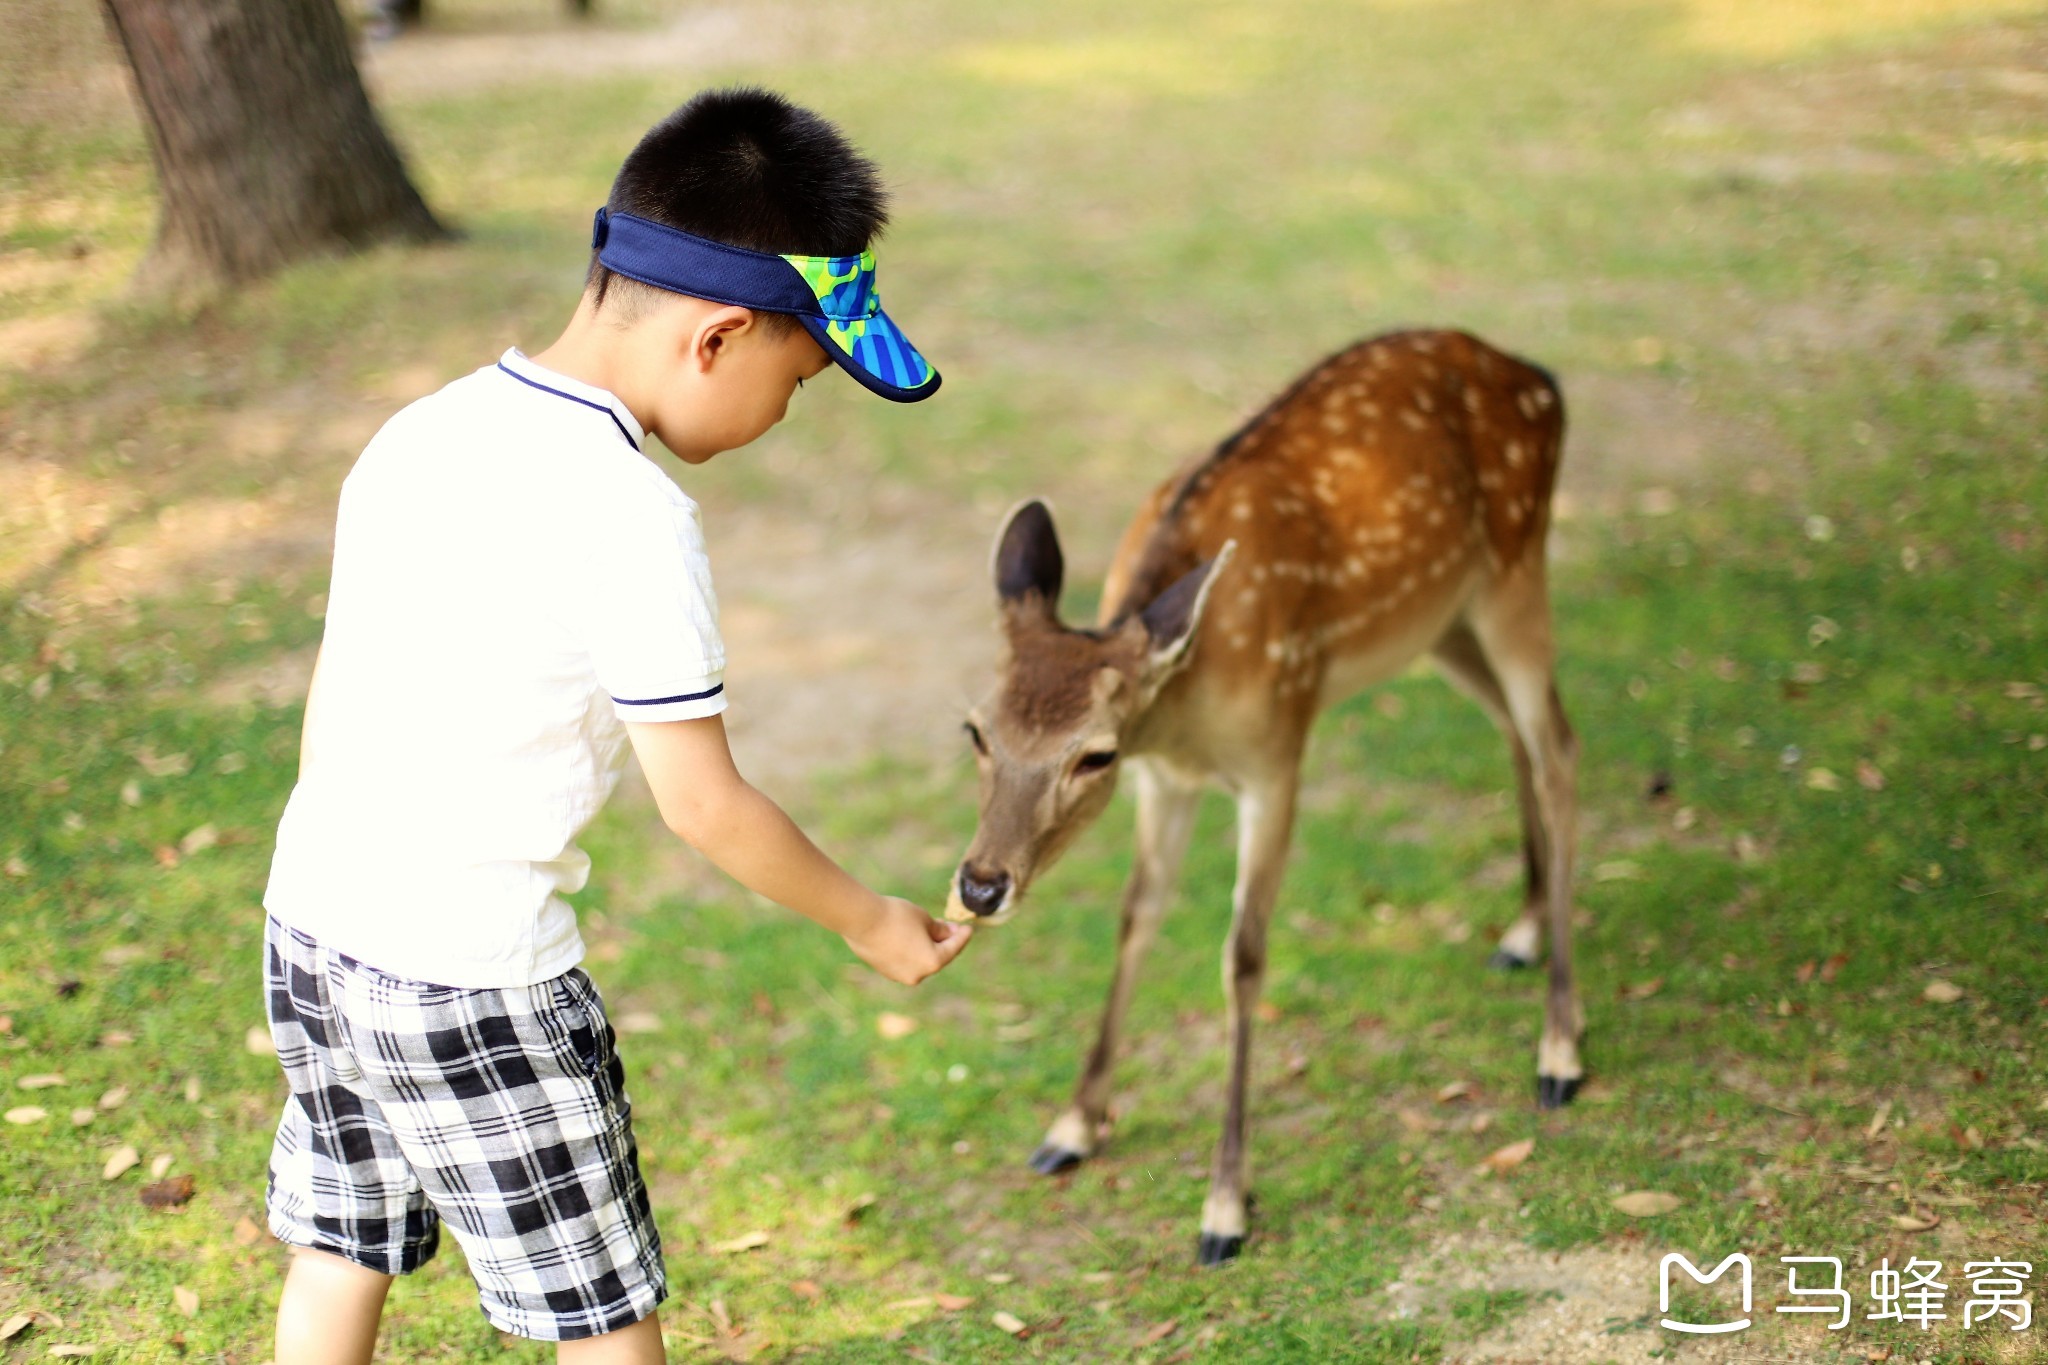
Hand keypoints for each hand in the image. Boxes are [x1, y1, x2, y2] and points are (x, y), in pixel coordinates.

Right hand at [844, 896, 973, 984]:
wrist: (861, 920)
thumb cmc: (896, 916)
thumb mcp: (923, 918)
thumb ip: (939, 929)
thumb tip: (948, 933)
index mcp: (932, 962)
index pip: (953, 948)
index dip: (962, 936)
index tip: (968, 929)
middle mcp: (917, 975)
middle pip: (938, 958)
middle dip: (945, 942)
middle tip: (950, 927)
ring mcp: (900, 976)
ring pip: (921, 961)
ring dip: (927, 947)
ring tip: (929, 930)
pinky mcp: (886, 971)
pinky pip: (906, 962)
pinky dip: (912, 951)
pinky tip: (911, 937)